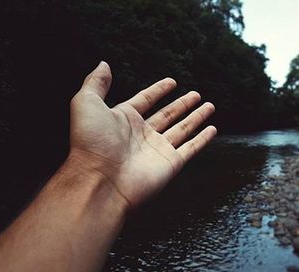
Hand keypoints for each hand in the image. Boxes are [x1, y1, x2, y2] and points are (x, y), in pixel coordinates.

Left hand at [69, 61, 215, 209]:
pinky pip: (191, 148)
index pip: (146, 100)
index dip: (158, 90)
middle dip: (183, 104)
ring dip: (196, 117)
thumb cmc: (91, 143)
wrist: (100, 181)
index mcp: (124, 120)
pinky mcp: (171, 164)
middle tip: (196, 94)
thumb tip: (103, 64)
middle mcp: (143, 135)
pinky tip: (212, 129)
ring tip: (210, 106)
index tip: (171, 82)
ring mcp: (158, 149)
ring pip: (183, 129)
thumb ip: (96, 83)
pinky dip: (202, 139)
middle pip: (168, 114)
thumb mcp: (86, 104)